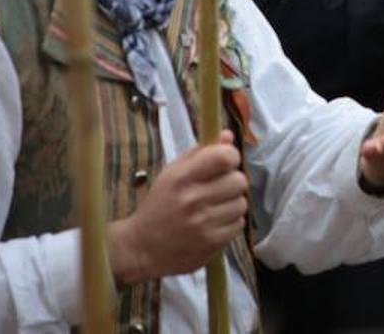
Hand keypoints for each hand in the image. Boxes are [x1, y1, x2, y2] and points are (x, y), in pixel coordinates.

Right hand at [107, 130, 247, 285]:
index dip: (230, 157)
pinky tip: (213, 223)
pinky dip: (230, 223)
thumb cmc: (160, 205)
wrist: (142, 248)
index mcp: (182, 177)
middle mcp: (193, 199)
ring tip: (214, 208)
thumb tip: (228, 136)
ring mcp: (203, 224)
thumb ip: (201, 153)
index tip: (224, 162)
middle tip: (218, 188)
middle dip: (232, 182)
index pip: (224, 158)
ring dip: (232, 204)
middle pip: (239, 181)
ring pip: (241, 204)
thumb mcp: (172, 173)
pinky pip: (238, 225)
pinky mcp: (212, 243)